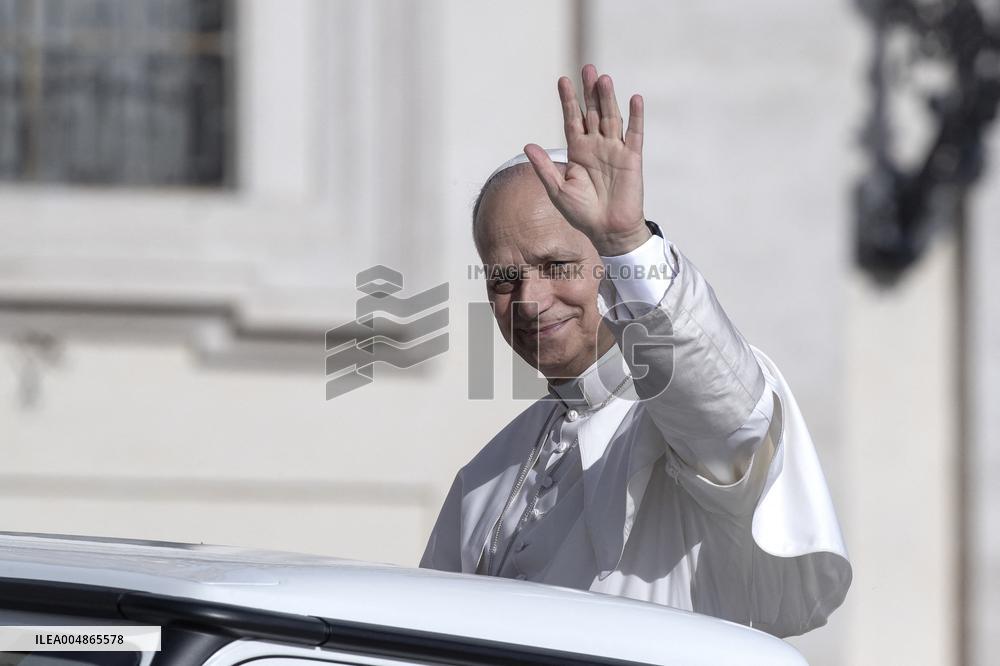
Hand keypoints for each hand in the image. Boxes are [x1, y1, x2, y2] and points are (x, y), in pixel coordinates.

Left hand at [525, 64, 649, 255]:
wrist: (607, 231)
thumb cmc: (581, 213)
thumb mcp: (558, 190)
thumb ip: (545, 167)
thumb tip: (527, 145)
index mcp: (578, 151)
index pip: (572, 120)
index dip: (568, 101)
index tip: (562, 80)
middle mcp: (596, 146)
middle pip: (592, 112)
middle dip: (588, 91)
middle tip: (586, 67)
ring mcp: (615, 150)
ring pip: (611, 118)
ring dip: (608, 98)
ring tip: (603, 78)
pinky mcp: (632, 159)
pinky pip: (635, 134)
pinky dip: (635, 117)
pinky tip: (634, 99)